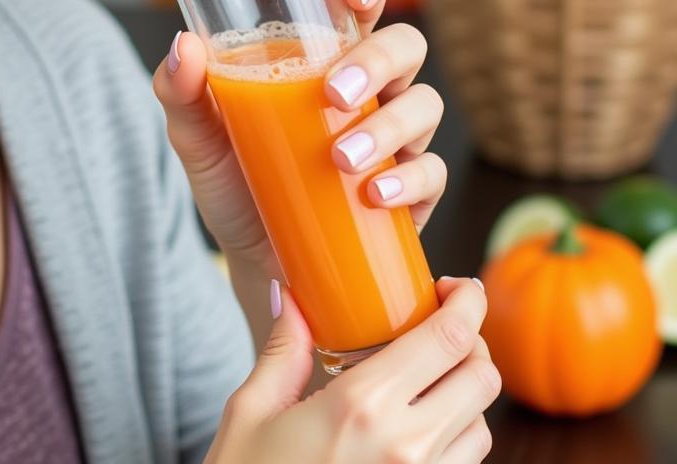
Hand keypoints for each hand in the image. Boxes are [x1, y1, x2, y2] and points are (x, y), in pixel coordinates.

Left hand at [152, 0, 446, 275]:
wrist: (253, 260)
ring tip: (340, 158)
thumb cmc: (233, 181)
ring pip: (425, 104)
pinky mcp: (411, 189)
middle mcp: (368, 86)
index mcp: (322, 56)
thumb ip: (182, 92)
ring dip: (389, 126)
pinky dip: (408, 181)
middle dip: (378, 60)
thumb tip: (185, 46)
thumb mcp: (197, 137)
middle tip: (334, 93)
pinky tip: (374, 194)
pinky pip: (432, 172)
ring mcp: (394, 136)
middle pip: (404, 45)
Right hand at [207, 277, 498, 463]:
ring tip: (424, 378)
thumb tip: (291, 295)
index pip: (448, 338)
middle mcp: (405, 447)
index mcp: (360, 406)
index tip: (453, 286)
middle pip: (481, 377)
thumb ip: (283, 347)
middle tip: (438, 325)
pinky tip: (416, 423)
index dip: (467, 301)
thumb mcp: (251, 410)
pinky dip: (455, 434)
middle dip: (470, 340)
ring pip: (482, 423)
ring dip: (463, 391)